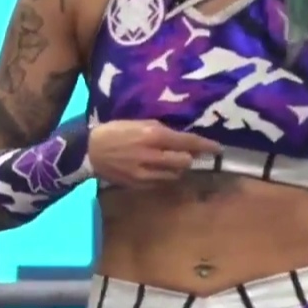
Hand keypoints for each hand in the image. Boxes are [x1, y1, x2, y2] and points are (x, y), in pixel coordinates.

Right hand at [88, 120, 223, 187]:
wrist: (89, 150)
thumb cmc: (116, 131)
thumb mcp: (139, 123)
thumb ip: (162, 131)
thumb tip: (182, 138)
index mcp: (153, 135)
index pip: (188, 142)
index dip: (205, 146)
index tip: (218, 149)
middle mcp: (152, 155)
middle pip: (185, 162)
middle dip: (189, 158)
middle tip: (186, 153)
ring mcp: (145, 172)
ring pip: (175, 175)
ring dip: (177, 168)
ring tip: (167, 161)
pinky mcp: (139, 184)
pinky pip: (161, 183)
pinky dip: (163, 176)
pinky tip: (155, 169)